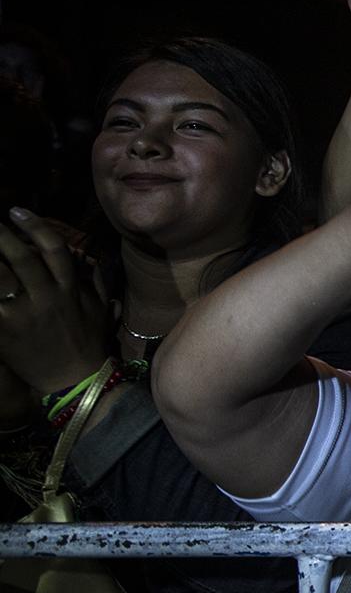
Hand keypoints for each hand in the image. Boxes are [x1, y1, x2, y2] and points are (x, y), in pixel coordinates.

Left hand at [0, 209, 108, 393]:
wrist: (75, 381)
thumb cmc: (88, 344)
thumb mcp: (98, 309)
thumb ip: (94, 281)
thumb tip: (89, 258)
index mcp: (70, 289)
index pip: (54, 248)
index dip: (35, 226)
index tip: (17, 211)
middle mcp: (47, 298)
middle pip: (21, 258)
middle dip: (0, 236)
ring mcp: (23, 316)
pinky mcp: (4, 332)